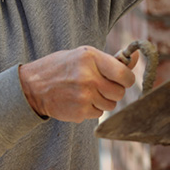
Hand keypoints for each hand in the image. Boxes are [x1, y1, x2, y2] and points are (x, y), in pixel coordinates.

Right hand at [19, 46, 137, 122]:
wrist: (32, 87)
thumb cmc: (61, 67)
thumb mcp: (83, 55)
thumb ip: (110, 60)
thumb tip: (136, 57)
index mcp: (91, 58)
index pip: (124, 74)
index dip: (126, 79)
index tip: (122, 79)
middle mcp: (89, 77)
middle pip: (119, 92)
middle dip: (114, 91)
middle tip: (101, 85)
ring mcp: (84, 96)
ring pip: (110, 105)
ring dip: (103, 100)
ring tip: (87, 92)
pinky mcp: (80, 112)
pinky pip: (98, 113)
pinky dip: (92, 109)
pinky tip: (78, 100)